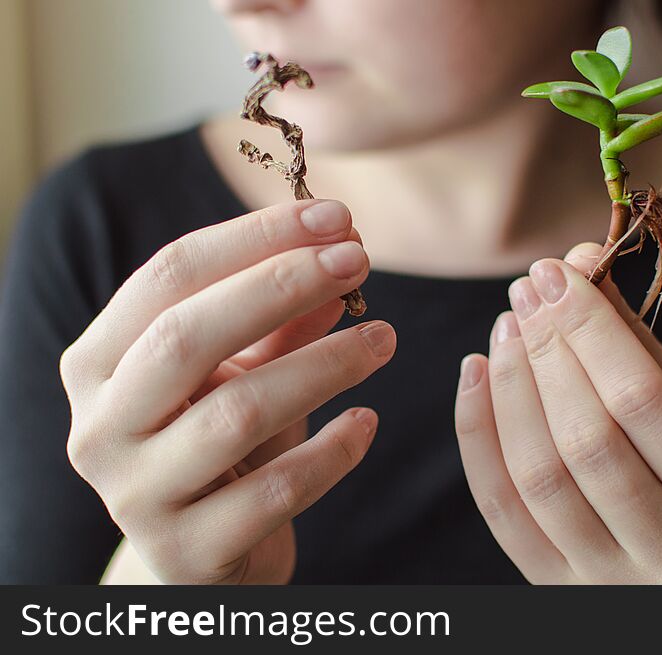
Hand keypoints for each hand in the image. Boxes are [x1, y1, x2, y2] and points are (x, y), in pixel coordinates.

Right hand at [61, 199, 395, 583]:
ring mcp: (136, 495)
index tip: (337, 217)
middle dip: (282, 285)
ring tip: (383, 339)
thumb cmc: (222, 446)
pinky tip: (367, 422)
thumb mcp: (245, 373)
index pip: (170, 275)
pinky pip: (274, 492)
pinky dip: (332, 451)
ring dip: (324, 365)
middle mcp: (100, 427)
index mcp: (98, 363)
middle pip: (188, 335)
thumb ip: (282, 319)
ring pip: (238, 413)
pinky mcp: (187, 552)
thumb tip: (341, 252)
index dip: (257, 238)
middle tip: (358, 262)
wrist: (202, 556)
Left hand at [455, 242, 661, 583]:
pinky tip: (475, 373)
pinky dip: (478, 433)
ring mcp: (608, 577)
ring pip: (538, 475)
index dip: (590, 329)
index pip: (640, 400)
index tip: (556, 272)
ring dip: (510, 386)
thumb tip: (581, 261)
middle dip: (548, 350)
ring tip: (505, 326)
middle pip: (585, 439)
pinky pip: (500, 507)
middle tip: (525, 291)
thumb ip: (637, 344)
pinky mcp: (553, 584)